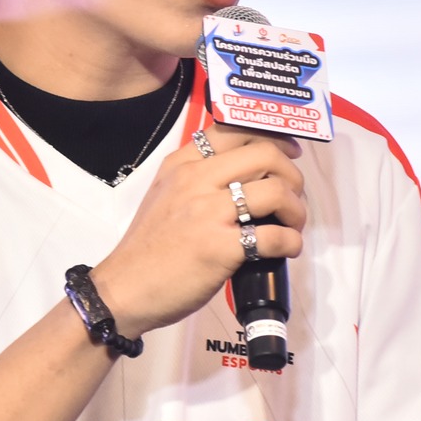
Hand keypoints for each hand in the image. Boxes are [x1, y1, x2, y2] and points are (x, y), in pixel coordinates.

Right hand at [90, 128, 305, 336]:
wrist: (124, 289)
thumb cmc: (146, 249)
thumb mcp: (163, 195)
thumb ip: (195, 180)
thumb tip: (242, 179)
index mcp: (182, 165)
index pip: (235, 130)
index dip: (273, 138)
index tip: (289, 154)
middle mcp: (195, 180)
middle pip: (265, 154)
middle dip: (293, 175)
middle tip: (294, 196)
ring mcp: (208, 213)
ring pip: (276, 191)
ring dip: (297, 210)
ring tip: (292, 226)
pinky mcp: (220, 247)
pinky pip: (274, 236)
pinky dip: (291, 242)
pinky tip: (286, 249)